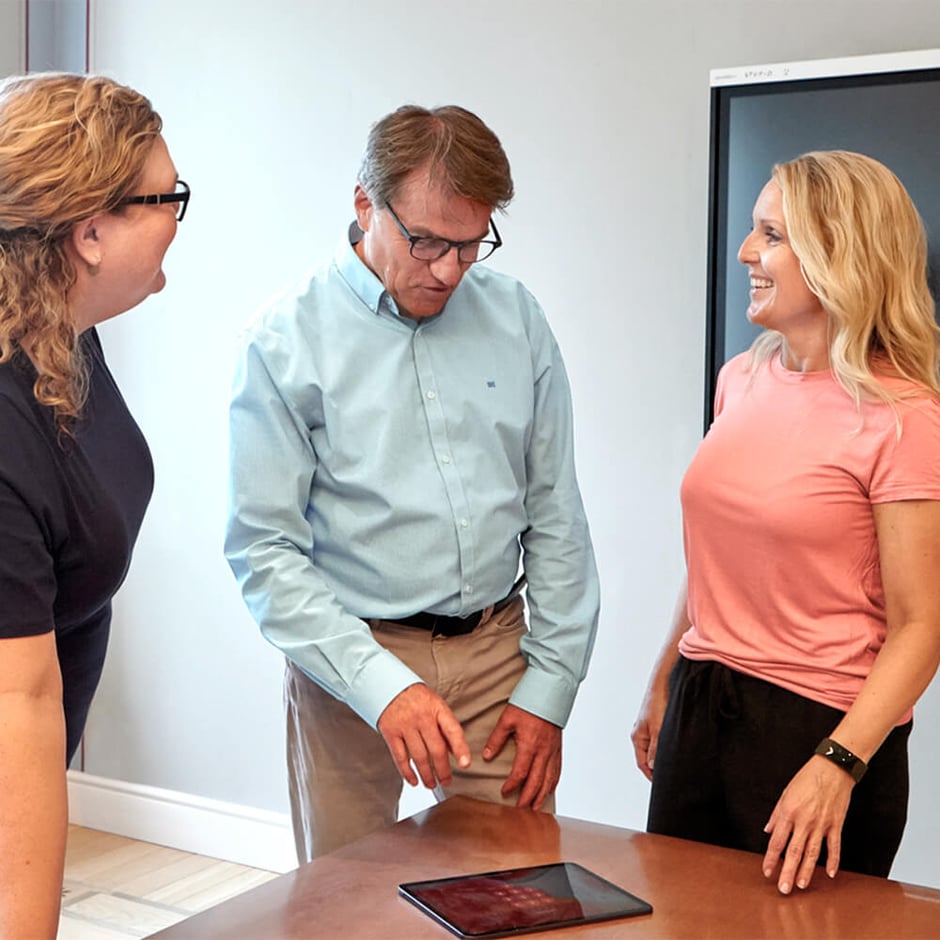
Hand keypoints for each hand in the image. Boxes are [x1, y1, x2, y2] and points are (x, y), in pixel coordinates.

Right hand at [377, 683, 470, 788]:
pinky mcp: (391, 732)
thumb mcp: (435, 704)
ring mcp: (405, 725)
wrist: (389, 685)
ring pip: (419, 757)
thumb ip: (445, 726)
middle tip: (447, 781)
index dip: (460, 748)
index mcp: (437, 708)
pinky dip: (407, 772)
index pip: (453, 730)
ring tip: (432, 784)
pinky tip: (414, 780)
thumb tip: (454, 752)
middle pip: (436, 749)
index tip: (465, 764)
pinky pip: (400, 757)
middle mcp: (422, 717)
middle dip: (443, 770)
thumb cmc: (417, 698)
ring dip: (427, 775)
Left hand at [483, 704, 560, 809]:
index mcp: (529, 745)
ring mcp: (553, 751)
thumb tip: (486, 755)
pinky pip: (557, 771)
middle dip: (528, 798)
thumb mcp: (507, 719)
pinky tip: (549, 789)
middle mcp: (543, 752)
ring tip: (536, 807)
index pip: (520, 773)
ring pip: (549, 780)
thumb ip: (496, 739)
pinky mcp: (558, 748)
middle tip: (521, 810)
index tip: (504, 792)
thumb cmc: (528, 704)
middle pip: (536, 782)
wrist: (550, 692)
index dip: (512, 785)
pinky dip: (553, 783)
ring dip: (542, 796)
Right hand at [630, 682, 668, 780]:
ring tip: (672, 764)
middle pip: (646, 756)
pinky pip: (658, 740)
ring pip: (653, 748)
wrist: (662, 684)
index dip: (650, 774)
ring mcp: (647, 728)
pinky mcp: (655, 722)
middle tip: (668, 776)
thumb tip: (652, 766)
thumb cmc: (657, 703)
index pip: (641, 763)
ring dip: (660, 756)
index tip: (660, 783)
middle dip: (655, 767)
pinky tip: (673, 747)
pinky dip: (663, 746)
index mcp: (637, 737)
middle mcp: (641, 733)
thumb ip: (655, 749)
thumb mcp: (658, 729)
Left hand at [762, 755, 854, 893]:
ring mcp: (822, 824)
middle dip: (788, 872)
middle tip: (784, 889)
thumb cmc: (807, 778)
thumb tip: (769, 831)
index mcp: (789, 812)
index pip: (777, 841)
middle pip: (794, 852)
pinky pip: (835, 847)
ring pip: (813, 853)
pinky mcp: (836, 825)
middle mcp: (804, 821)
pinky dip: (833, 861)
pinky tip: (830, 874)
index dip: (771, 858)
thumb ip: (777, 815)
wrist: (832, 769)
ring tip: (802, 885)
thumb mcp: (785, 793)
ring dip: (807, 871)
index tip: (767, 871)